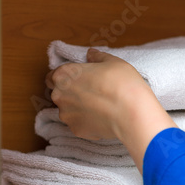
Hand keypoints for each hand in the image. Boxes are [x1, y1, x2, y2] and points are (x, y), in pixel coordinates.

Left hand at [46, 48, 175, 170]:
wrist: (132, 113)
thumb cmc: (122, 84)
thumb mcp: (113, 62)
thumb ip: (98, 57)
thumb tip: (91, 54)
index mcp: (64, 74)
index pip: (52, 76)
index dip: (66, 78)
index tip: (79, 79)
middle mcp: (60, 95)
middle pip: (60, 94)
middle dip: (73, 94)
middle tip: (93, 92)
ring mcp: (66, 115)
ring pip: (69, 111)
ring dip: (80, 109)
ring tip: (100, 107)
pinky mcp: (76, 130)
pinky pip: (80, 124)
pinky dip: (88, 122)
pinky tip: (104, 118)